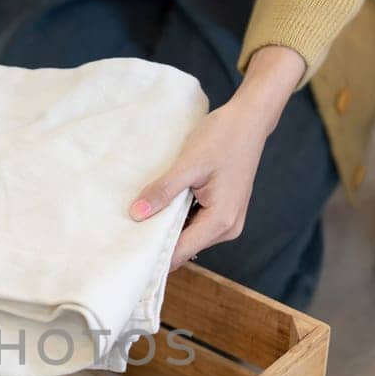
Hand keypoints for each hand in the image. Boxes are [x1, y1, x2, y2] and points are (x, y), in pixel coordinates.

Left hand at [129, 46, 306, 269]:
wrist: (249, 120)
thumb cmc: (223, 138)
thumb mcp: (188, 164)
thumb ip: (163, 191)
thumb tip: (136, 214)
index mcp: (220, 221)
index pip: (179, 253)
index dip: (152, 255)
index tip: (126, 253)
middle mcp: (227, 228)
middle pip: (184, 248)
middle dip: (157, 243)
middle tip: (125, 235)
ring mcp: (228, 221)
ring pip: (188, 236)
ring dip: (166, 229)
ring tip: (139, 220)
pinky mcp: (224, 211)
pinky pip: (195, 224)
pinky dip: (178, 218)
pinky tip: (160, 207)